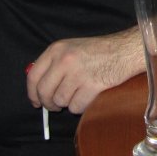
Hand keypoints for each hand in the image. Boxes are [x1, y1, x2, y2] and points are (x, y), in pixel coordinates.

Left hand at [27, 28, 143, 114]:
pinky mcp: (92, 85)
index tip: (36, 102)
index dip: (32, 93)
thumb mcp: (71, 49)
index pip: (33, 77)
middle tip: (55, 106)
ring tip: (79, 93)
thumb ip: (53, 65)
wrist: (124, 50)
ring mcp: (78, 73)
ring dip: (68, 103)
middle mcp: (64, 60)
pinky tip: (89, 95)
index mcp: (56, 50)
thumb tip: (39, 90)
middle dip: (49, 103)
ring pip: (60, 101)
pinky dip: (81, 106)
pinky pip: (76, 106)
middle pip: (45, 92)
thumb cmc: (99, 51)